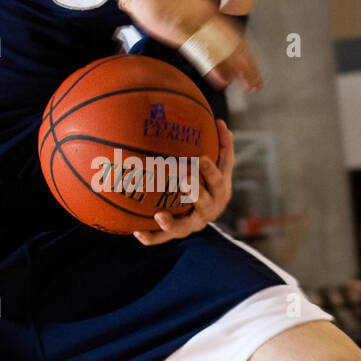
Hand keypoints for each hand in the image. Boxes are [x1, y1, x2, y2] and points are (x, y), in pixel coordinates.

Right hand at [112, 0, 260, 91]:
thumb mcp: (181, 10)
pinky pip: (204, 51)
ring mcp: (196, 23)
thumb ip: (192, 25)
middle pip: (235, 44)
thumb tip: (199, 39)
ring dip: (239, 69)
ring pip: (225, 49)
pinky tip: (224, 80)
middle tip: (256, 83)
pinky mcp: (182, 29)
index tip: (252, 69)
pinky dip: (216, 67)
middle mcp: (208, 16)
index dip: (245, 54)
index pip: (234, 36)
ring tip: (248, 85)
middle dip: (248, 66)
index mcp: (208, 11)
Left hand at [133, 120, 233, 245]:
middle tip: (184, 179)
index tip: (202, 159)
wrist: (205, 211)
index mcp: (220, 191)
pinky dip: (151, 237)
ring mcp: (193, 224)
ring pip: (184, 227)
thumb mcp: (220, 165)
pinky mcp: (177, 232)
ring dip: (172, 222)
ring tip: (159, 215)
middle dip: (195, 191)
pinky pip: (163, 238)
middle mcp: (209, 210)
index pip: (219, 179)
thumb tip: (220, 121)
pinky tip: (137, 232)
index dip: (211, 171)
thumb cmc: (211, 180)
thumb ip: (222, 146)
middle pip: (204, 202)